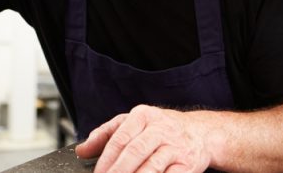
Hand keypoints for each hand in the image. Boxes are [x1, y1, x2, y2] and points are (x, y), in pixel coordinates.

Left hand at [75, 104, 212, 172]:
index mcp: (143, 116)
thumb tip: (82, 150)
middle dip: (118, 171)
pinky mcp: (187, 163)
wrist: (201, 133)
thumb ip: (106, 134)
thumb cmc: (162, 129)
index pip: (120, 138)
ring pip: (152, 166)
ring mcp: (175, 146)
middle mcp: (160, 129)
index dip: (106, 159)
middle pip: (135, 151)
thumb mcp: (134, 123)